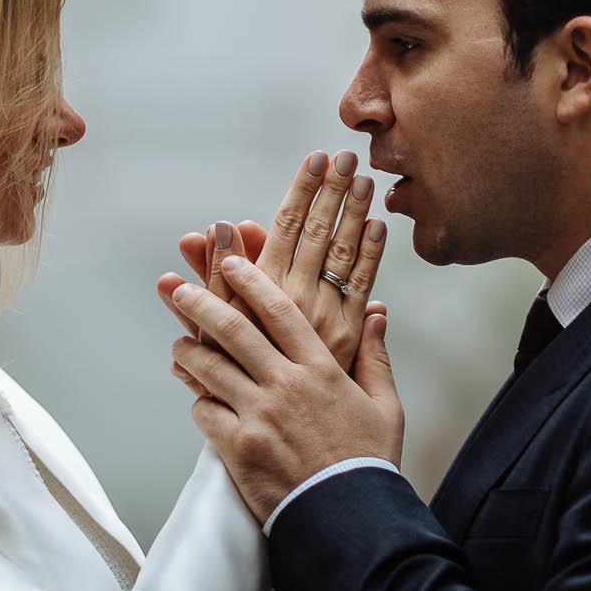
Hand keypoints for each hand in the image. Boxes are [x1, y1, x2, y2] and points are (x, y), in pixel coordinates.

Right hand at [156, 150, 388, 370]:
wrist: (271, 434)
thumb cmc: (235, 375)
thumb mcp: (211, 322)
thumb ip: (217, 273)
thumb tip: (222, 225)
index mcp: (260, 291)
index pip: (283, 227)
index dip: (301, 191)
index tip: (314, 159)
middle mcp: (294, 300)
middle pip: (315, 232)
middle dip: (331, 191)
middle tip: (346, 155)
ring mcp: (323, 317)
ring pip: (341, 253)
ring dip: (354, 213)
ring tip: (364, 178)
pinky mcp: (346, 337)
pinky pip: (360, 287)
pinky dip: (370, 255)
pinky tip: (379, 226)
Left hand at [170, 255, 403, 522]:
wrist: (350, 519)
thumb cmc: (368, 464)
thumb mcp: (385, 406)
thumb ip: (375, 357)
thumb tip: (376, 314)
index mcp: (322, 369)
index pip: (280, 311)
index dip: (251, 282)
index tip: (232, 263)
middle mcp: (286, 385)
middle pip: (234, 331)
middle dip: (203, 304)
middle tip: (183, 289)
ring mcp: (259, 416)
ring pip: (210, 369)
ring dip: (190, 353)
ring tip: (180, 346)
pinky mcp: (238, 448)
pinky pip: (205, 412)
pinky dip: (199, 401)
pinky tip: (199, 398)